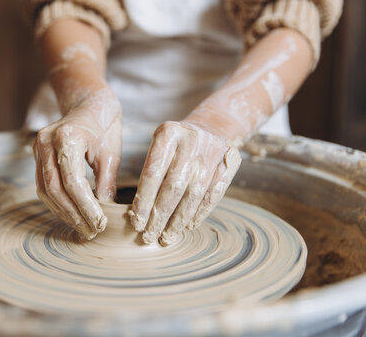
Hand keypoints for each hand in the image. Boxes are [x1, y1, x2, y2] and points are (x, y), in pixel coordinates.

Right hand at [33, 91, 121, 239]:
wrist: (89, 103)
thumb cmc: (104, 126)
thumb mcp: (111, 153)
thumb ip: (106, 182)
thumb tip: (105, 213)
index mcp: (67, 137)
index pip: (72, 181)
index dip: (86, 207)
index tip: (100, 223)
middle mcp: (46, 141)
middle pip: (55, 189)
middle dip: (74, 214)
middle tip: (92, 232)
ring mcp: (38, 148)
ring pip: (45, 190)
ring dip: (64, 213)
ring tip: (83, 228)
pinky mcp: (37, 155)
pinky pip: (43, 185)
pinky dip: (57, 203)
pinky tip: (72, 215)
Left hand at [128, 121, 240, 245]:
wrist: (212, 128)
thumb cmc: (176, 143)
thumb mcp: (159, 145)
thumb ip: (150, 171)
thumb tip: (138, 212)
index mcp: (169, 134)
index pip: (152, 174)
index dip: (143, 201)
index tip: (136, 222)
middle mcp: (191, 141)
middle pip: (173, 187)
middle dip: (159, 216)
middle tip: (149, 236)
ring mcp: (212, 153)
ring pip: (193, 194)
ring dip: (178, 220)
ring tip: (166, 237)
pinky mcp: (229, 164)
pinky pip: (213, 195)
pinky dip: (200, 213)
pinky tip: (188, 226)